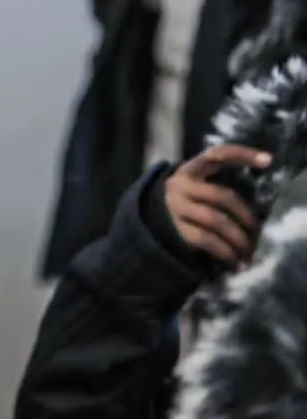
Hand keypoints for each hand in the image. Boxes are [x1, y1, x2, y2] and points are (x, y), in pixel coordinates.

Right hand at [164, 146, 272, 266]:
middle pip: (222, 196)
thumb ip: (218, 183)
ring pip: (216, 220)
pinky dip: (225, 252)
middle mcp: (180, 185)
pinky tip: (236, 263)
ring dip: (239, 238)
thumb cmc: (187, 201)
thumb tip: (257, 202)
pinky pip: (206, 240)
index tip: (268, 160)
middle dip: (246, 216)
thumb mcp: (197, 184)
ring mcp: (176, 207)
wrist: (150, 219)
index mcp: (190, 169)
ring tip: (251, 252)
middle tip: (258, 232)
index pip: (217, 155)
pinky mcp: (176, 228)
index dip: (242, 155)